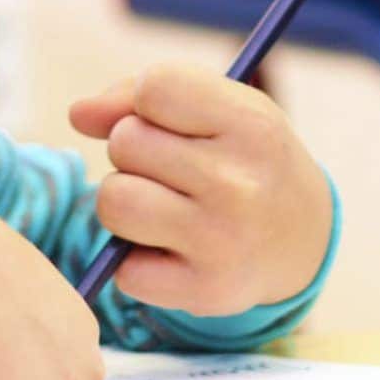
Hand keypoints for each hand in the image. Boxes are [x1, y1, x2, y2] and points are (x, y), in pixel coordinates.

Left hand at [66, 63, 332, 317]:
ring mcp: (222, 241)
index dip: (146, 102)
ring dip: (125, 203)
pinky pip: (122, 268)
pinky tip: (173, 251)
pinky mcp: (205, 292)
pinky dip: (136, 260)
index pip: (155, 87)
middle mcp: (240, 184)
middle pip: (124, 143)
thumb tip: (77, 115)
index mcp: (252, 125)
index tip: (171, 120)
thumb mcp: (217, 107)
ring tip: (163, 206)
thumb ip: (138, 96)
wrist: (301, 240)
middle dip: (134, 152)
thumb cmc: (240, 157)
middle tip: (174, 170)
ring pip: (113, 202)